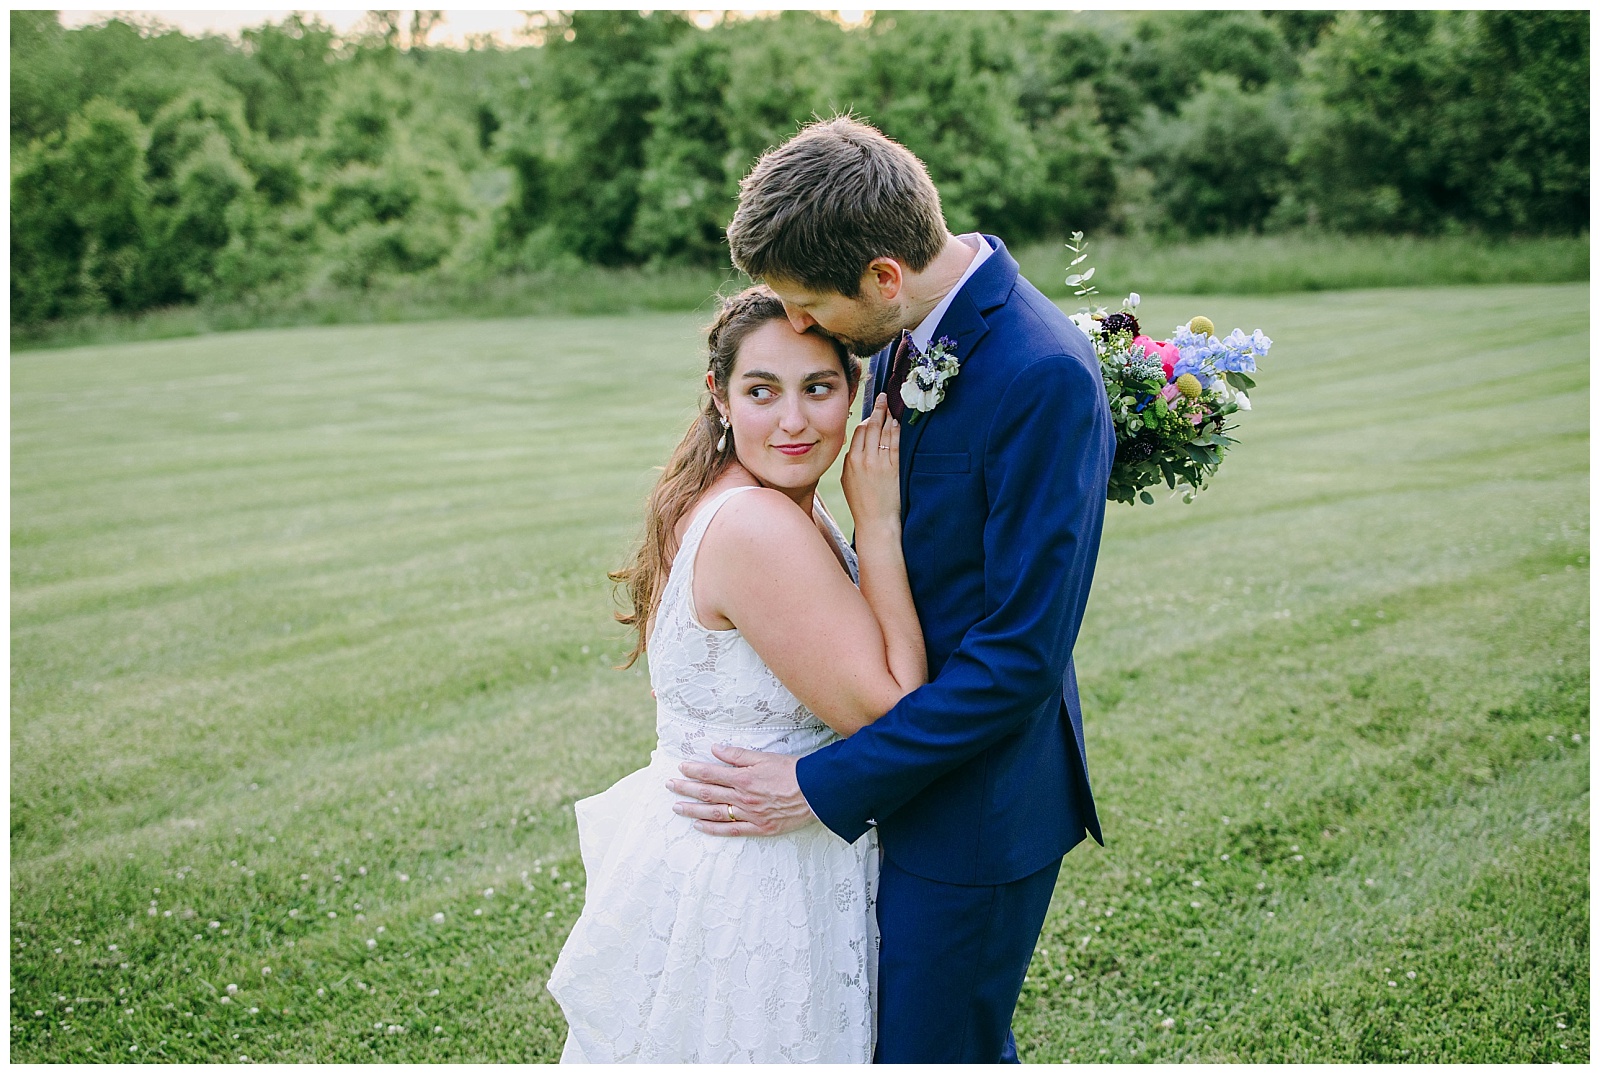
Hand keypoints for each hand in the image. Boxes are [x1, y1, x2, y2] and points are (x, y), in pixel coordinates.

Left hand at [667, 745, 816, 836]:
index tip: (680, 767)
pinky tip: (699, 826)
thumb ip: (738, 755)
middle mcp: (743, 798)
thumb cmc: (793, 771)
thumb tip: (715, 749)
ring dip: (693, 810)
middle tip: (670, 786)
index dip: (694, 770)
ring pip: (714, 813)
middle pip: (708, 794)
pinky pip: (731, 830)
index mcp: (744, 778)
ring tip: (677, 807)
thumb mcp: (765, 757)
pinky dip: (713, 829)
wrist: (817, 793)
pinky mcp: (759, 828)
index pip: (712, 774)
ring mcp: (750, 815)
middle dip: (687, 789)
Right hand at [841, 393, 900, 532]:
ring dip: (888, 417)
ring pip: (884, 433)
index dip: (866, 420)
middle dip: (878, 410)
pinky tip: (899, 424)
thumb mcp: (848, 482)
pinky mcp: (894, 469)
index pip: (858, 431)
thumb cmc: (862, 504)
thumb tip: (855, 447)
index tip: (871, 413)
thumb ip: (850, 462)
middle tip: (883, 398)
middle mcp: (865, 460)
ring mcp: (880, 463)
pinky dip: (897, 431)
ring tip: (892, 407)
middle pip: (871, 427)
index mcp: (851, 461)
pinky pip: (896, 444)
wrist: (876, 522)